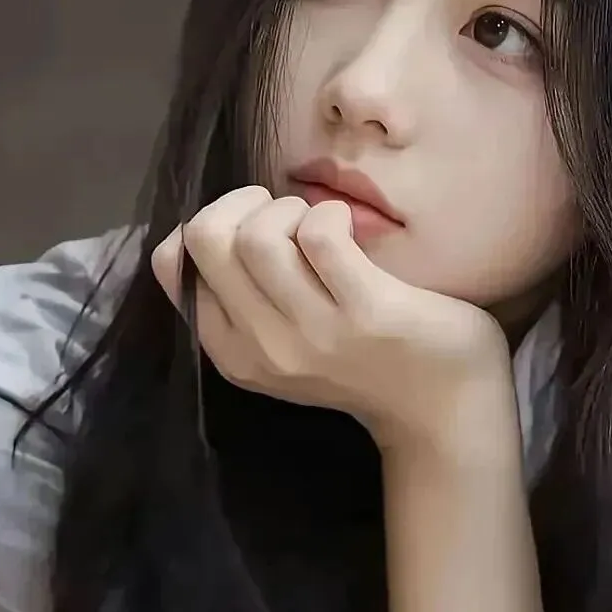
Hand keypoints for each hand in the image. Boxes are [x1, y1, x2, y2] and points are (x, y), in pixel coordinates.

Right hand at [151, 186, 511, 450]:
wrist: (440, 407)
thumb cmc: (361, 362)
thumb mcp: (280, 344)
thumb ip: (241, 300)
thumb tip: (211, 225)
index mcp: (233, 353)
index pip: (172, 264)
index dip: (212, 224)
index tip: (253, 231)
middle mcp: (263, 348)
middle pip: (206, 238)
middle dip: (243, 205)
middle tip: (286, 219)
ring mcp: (313, 334)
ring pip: (257, 237)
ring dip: (290, 209)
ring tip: (320, 227)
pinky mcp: (364, 313)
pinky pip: (321, 236)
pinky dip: (331, 215)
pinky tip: (349, 229)